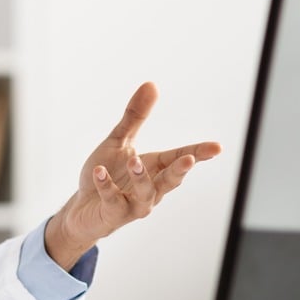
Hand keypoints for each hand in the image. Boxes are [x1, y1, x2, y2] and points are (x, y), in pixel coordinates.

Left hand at [45, 82, 221, 269]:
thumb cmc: (107, 174)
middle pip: (170, 180)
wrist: (83, 208)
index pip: (179, 158)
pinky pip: (112, 200)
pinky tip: (99, 172)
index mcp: (155, 169)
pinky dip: (106, 185)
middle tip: (188, 159)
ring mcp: (133, 204)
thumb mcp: (120, 141)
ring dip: (141, 178)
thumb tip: (151, 84)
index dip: (199, 153)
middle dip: (180, 170)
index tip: (217, 147)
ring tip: (134, 160)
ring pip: (145, 194)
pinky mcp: (113, 214)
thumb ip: (135, 117)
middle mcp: (150, 189)